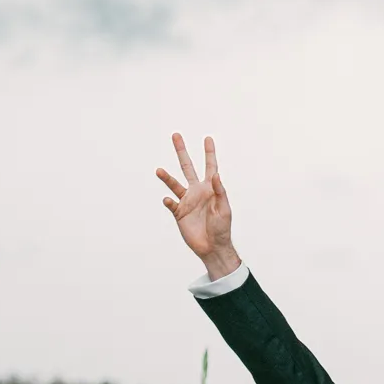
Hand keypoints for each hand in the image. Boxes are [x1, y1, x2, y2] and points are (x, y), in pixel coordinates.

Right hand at [156, 134, 240, 279]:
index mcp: (210, 189)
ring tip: (159, 170)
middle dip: (182, 152)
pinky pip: (171, 204)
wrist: (212, 247)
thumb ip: (220, 191)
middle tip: (176, 135)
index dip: (209, 153)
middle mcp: (197, 191)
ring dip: (166, 177)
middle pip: (188, 167)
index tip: (208, 138)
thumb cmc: (222, 228)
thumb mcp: (224, 209)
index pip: (210, 167)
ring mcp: (187, 201)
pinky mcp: (179, 213)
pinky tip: (168, 200)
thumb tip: (216, 175)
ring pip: (174, 184)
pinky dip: (169, 201)